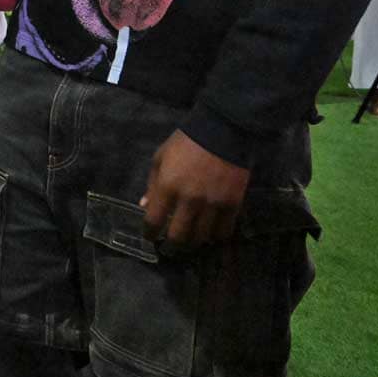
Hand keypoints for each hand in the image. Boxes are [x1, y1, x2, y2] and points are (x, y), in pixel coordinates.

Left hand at [140, 130, 250, 249]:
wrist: (223, 131)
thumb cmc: (186, 142)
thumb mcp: (161, 157)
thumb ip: (152, 183)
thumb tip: (144, 206)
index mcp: (167, 186)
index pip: (154, 221)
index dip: (150, 233)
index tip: (150, 236)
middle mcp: (189, 200)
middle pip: (179, 237)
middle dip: (172, 245)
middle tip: (171, 246)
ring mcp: (212, 204)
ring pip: (201, 238)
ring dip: (194, 242)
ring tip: (191, 241)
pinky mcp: (232, 204)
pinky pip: (224, 231)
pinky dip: (216, 236)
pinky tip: (211, 234)